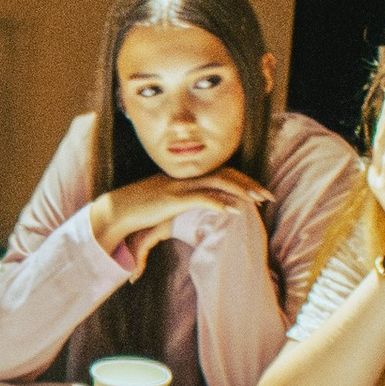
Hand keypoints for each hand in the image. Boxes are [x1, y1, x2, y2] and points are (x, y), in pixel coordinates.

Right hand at [89, 169, 268, 258]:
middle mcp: (184, 178)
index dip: (241, 181)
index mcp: (184, 177)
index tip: (258, 192)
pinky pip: (201, 198)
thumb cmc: (137, 210)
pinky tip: (233, 212)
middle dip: (249, 184)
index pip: (219, 173)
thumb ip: (178, 205)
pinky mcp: (173, 199)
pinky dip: (219, 203)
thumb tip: (189, 212)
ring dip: (240, 191)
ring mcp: (179, 187)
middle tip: (268, 196)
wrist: (116, 210)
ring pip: (217, 182)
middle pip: (224, 174)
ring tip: (257, 202)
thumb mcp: (162, 204)